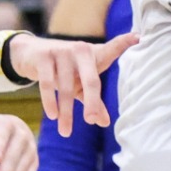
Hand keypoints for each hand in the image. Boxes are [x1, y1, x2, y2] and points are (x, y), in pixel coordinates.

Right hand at [6, 32, 138, 135]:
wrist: (30, 53)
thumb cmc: (65, 70)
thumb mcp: (80, 84)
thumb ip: (94, 100)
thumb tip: (104, 123)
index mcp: (94, 54)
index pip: (112, 49)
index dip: (125, 42)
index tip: (139, 37)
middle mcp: (80, 50)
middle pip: (91, 81)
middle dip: (92, 102)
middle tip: (91, 121)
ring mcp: (61, 52)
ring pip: (66, 88)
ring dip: (66, 113)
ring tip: (65, 132)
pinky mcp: (43, 56)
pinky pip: (47, 84)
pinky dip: (50, 101)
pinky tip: (53, 116)